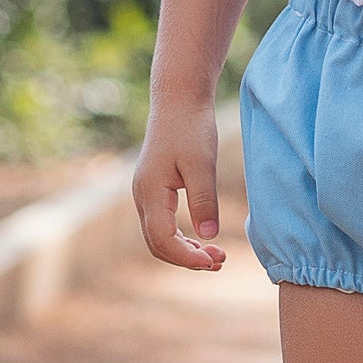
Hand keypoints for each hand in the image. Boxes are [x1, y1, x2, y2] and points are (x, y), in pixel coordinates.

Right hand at [134, 96, 227, 270]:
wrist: (178, 100)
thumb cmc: (191, 128)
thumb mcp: (203, 164)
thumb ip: (204, 200)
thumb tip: (209, 236)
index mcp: (150, 192)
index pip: (163, 240)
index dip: (187, 257)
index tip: (213, 261)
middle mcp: (142, 196)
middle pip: (157, 244)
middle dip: (187, 259)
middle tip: (220, 262)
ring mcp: (145, 193)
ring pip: (158, 237)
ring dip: (185, 250)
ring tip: (216, 256)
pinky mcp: (153, 189)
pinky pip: (161, 224)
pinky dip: (181, 238)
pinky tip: (202, 240)